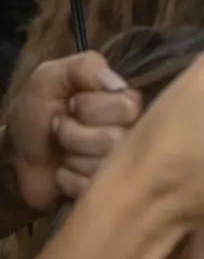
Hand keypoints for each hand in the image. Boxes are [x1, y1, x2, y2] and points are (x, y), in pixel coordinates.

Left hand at [4, 53, 141, 209]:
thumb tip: (116, 83)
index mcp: (125, 102)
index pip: (128, 106)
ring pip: (105, 165)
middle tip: (60, 128)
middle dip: (76, 134)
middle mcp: (131, 133)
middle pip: (116, 138)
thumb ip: (83, 67)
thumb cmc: (37, 113)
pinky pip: (93, 187)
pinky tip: (62, 171)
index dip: (91, 108)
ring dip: (71, 156)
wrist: (16, 157)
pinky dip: (67, 179)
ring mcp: (120, 166)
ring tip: (61, 150)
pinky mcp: (107, 191)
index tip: (70, 104)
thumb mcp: (50, 78)